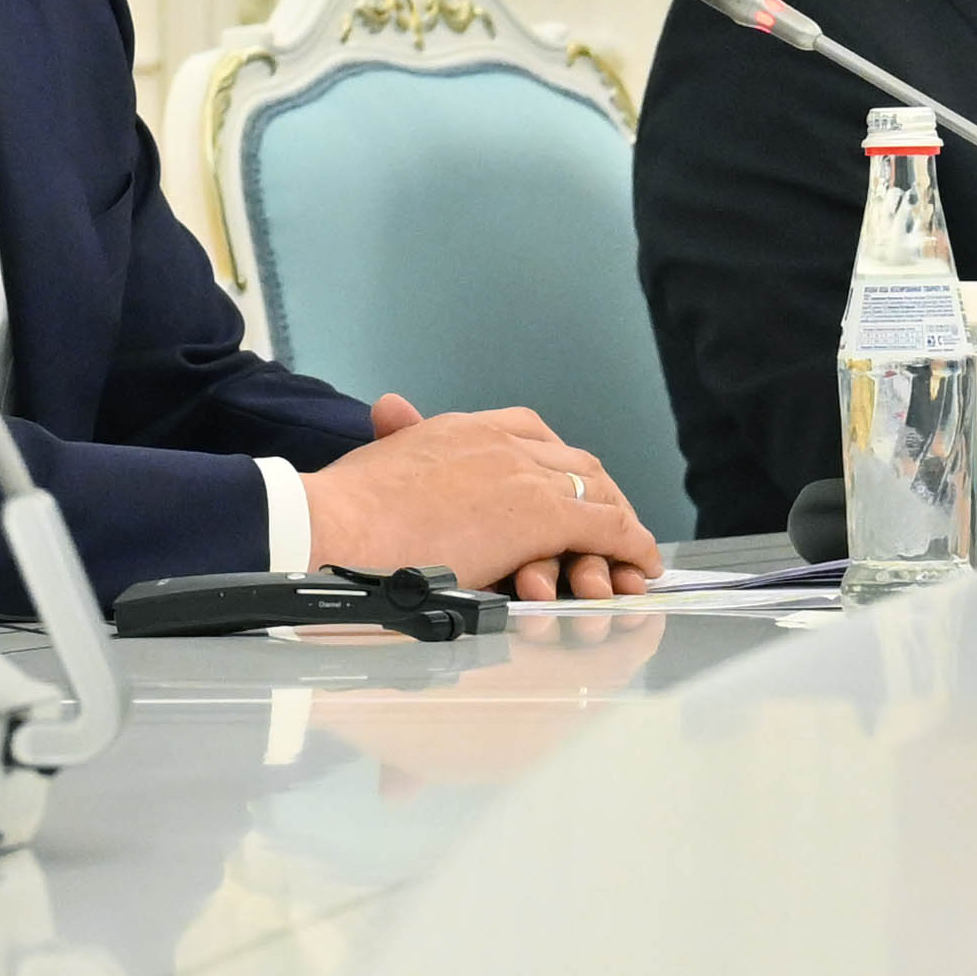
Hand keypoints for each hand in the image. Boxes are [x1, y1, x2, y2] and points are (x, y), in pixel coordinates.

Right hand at [309, 393, 661, 599]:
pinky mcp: (541, 514)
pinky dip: (631, 544)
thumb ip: (397, 437)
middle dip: (597, 489)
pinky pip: (607, 527)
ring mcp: (524, 474)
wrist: (334, 525)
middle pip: (572, 457)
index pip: (529, 430)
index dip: (555, 459)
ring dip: (618, 520)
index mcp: (461, 428)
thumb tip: (389, 411)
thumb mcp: (376, 456)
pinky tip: (642, 564)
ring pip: (596, 488)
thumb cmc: (341, 509)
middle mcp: (499, 441)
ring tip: (632, 550)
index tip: (564, 483)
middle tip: (609, 522)